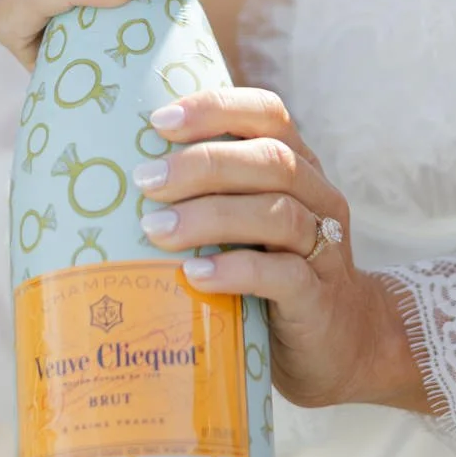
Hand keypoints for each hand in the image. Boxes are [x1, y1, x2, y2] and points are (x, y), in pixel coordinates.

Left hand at [133, 87, 429, 412]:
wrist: (340, 348)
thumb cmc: (271, 278)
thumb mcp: (246, 227)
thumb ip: (208, 196)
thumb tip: (115, 176)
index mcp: (299, 169)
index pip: (268, 116)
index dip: (217, 109)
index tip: (160, 121)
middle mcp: (319, 199)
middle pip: (271, 161)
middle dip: (202, 164)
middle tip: (145, 180)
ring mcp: (325, 250)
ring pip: (279, 214)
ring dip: (210, 216)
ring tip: (155, 230)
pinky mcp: (320, 300)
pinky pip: (286, 276)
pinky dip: (236, 271)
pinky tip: (195, 275)